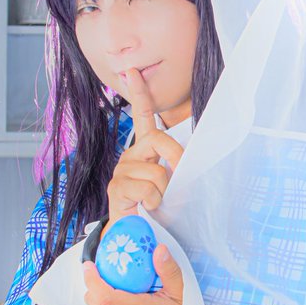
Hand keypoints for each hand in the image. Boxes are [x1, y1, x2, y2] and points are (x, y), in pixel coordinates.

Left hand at [83, 244, 183, 304]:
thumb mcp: (180, 295)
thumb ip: (169, 271)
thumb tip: (159, 249)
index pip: (104, 297)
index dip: (92, 280)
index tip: (89, 266)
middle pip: (94, 303)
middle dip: (95, 287)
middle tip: (108, 279)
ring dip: (98, 303)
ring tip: (116, 298)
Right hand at [105, 66, 183, 234]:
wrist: (132, 233)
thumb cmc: (155, 205)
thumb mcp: (171, 182)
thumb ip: (176, 165)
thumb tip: (189, 159)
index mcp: (144, 150)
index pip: (142, 117)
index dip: (139, 93)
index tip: (133, 71)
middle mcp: (130, 155)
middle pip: (158, 138)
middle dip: (176, 156)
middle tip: (179, 176)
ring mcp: (121, 171)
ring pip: (157, 172)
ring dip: (165, 191)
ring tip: (157, 202)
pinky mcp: (116, 188)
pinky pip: (146, 189)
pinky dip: (153, 201)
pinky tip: (146, 207)